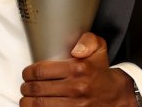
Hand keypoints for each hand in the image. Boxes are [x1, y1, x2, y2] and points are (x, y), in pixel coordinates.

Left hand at [19, 32, 137, 105]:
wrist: (116, 95)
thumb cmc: (101, 72)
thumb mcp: (99, 49)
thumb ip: (88, 40)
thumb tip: (76, 49)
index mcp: (78, 69)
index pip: (42, 71)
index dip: (28, 72)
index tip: (27, 73)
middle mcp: (76, 88)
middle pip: (37, 89)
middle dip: (26, 88)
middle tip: (25, 86)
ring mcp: (75, 105)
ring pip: (40, 105)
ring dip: (28, 102)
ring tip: (26, 98)